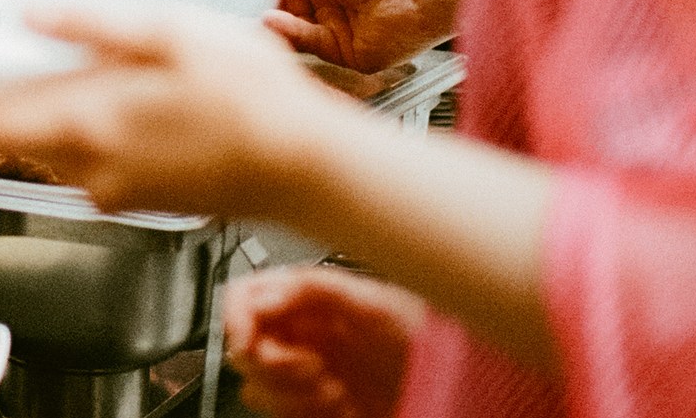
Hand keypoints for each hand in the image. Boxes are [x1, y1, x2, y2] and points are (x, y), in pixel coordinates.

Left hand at [0, 8, 344, 218]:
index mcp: (86, 120)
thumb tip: (33, 14)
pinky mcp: (134, 194)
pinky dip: (65, 125)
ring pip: (39, 142)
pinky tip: (92, 95)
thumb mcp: (170, 33)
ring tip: (16, 66)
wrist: (312, 169)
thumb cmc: (252, 98)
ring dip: (20, 109)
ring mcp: (110, 185)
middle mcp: (87, 164)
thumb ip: (92, 26)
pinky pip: (77, 155)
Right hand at [226, 266, 422, 417]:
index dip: (237, 319)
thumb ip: (314, 290)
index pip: (244, 299)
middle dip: (273, 365)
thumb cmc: (427, 338)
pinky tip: (342, 408)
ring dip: (292, 395)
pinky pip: (281, 414)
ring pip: (257, 387)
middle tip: (312, 369)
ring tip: (335, 392)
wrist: (458, 386)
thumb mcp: (373, 302)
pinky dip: (304, 414)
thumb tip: (263, 296)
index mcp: (306, 301)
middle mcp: (300, 335)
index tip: (252, 343)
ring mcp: (305, 374)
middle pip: (242, 347)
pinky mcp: (314, 408)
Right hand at [254, 0, 470, 74]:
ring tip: (252, 13)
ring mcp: (340, 30)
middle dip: (263, 7)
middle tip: (240, 4)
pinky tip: (273, 21)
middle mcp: (333, 4)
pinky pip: (313, 45)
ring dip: (273, 22)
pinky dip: (291, 34)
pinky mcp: (349, 54)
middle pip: (287, 11)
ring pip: (295, 31)